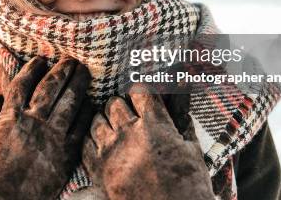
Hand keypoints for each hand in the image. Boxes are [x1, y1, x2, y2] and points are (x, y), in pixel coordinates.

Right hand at [0, 56, 93, 199]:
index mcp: (11, 118)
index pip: (23, 84)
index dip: (32, 69)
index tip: (40, 60)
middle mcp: (32, 123)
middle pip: (50, 87)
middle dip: (62, 70)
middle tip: (71, 60)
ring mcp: (51, 138)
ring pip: (69, 102)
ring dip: (78, 83)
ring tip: (84, 72)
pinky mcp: (65, 154)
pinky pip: (80, 127)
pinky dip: (86, 112)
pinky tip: (91, 102)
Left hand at [82, 85, 213, 199]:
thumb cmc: (188, 188)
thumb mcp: (193, 153)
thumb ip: (183, 125)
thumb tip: (181, 106)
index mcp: (155, 126)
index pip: (140, 92)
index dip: (141, 93)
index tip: (143, 99)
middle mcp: (130, 134)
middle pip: (114, 104)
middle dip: (121, 106)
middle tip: (128, 116)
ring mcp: (111, 151)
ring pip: (97, 121)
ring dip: (105, 122)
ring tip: (114, 129)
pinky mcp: (99, 170)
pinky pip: (86, 144)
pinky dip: (93, 142)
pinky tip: (103, 146)